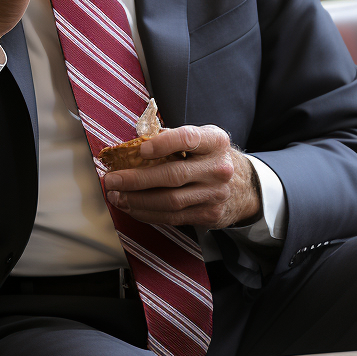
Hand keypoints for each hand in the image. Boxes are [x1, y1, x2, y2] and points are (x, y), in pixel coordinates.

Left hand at [102, 124, 261, 228]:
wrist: (245, 186)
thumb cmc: (210, 157)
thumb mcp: (201, 139)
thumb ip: (172, 137)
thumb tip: (132, 144)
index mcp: (214, 141)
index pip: (187, 138)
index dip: (162, 143)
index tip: (139, 149)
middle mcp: (218, 168)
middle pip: (172, 175)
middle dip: (136, 179)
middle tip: (111, 179)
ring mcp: (215, 194)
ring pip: (169, 201)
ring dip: (137, 200)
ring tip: (116, 195)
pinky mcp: (208, 215)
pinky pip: (173, 217)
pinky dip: (147, 213)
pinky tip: (132, 207)